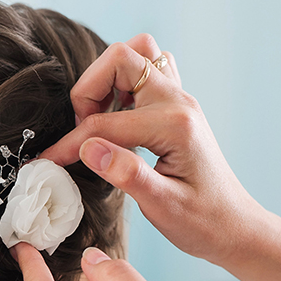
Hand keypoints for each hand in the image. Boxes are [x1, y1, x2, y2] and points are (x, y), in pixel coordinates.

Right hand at [41, 34, 265, 267]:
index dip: (69, 143)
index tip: (47, 162)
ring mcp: (180, 99)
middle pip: (121, 58)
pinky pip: (149, 69)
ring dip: (108, 78)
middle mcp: (178, 102)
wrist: (234, 227)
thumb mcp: (162, 207)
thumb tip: (87, 148)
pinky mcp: (177, 105)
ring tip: (97, 118)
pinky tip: (116, 117)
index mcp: (173, 126)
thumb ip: (125, 173)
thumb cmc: (201, 222)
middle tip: (82, 130)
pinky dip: (124, 83)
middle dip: (88, 90)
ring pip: (137, 54)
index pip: (104, 123)